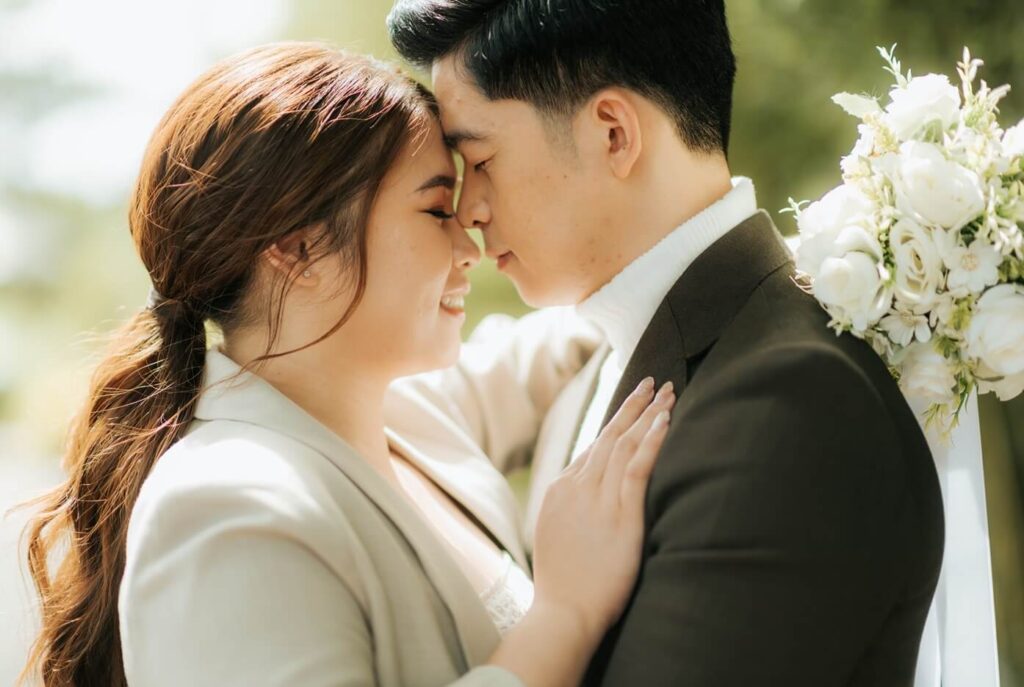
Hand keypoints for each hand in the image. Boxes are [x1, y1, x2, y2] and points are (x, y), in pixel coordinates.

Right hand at [530, 377, 674, 642]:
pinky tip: (664, 422)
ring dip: (648, 416)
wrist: (563, 612)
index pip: (592, 448)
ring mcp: (597, 500)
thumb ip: (572, 513)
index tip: (632, 407)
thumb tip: (588, 503)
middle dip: (633, 407)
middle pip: (608, 436)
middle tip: (652, 382)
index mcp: (561, 490)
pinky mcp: (619, 516)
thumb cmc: (563, 586)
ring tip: (667, 393)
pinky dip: (650, 442)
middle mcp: (577, 487)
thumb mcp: (557, 537)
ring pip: (624, 445)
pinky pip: (636, 469)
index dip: (615, 424)